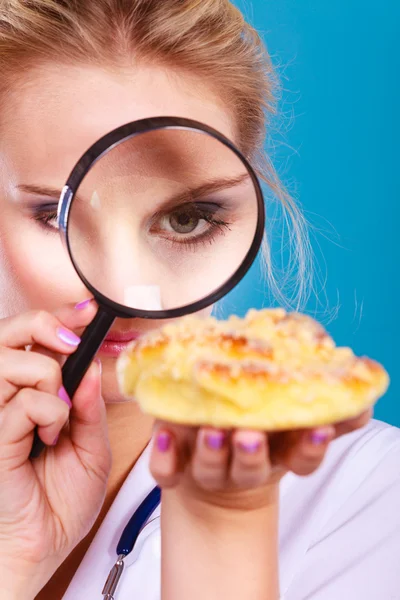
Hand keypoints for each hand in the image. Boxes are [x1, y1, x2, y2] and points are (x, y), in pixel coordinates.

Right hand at [0, 303, 110, 596]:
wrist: (40, 547)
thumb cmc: (60, 501)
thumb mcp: (91, 447)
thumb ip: (88, 406)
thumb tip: (90, 367)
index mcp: (30, 393)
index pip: (34, 339)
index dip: (58, 317)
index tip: (88, 310)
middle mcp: (6, 396)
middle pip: (9, 332)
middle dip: (44, 324)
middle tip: (71, 343)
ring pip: (13, 359)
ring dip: (49, 376)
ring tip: (60, 414)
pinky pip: (22, 401)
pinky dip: (47, 412)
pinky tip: (48, 436)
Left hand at [149, 409, 371, 510]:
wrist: (205, 446)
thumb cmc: (251, 417)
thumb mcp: (285, 408)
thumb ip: (315, 395)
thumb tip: (358, 389)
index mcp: (275, 451)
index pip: (301, 458)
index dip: (310, 447)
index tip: (317, 428)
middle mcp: (243, 464)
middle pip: (252, 469)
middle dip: (252, 455)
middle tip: (250, 434)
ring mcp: (208, 467)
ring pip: (212, 470)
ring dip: (212, 454)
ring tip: (211, 432)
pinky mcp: (175, 466)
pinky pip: (167, 471)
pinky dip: (164, 459)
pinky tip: (163, 435)